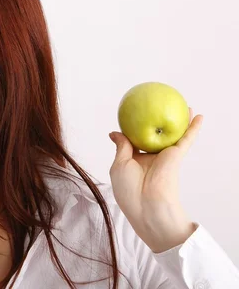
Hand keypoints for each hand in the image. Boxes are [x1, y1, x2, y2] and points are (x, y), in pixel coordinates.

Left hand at [108, 108, 203, 252]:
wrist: (146, 206)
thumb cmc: (128, 190)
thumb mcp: (118, 165)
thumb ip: (121, 147)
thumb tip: (114, 132)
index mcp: (136, 159)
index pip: (136, 140)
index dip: (135, 128)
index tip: (132, 115)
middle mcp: (151, 156)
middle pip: (156, 134)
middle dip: (158, 122)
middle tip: (160, 106)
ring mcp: (164, 155)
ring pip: (174, 134)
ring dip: (181, 121)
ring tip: (184, 105)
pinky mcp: (176, 156)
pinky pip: (186, 139)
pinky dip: (193, 128)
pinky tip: (198, 116)